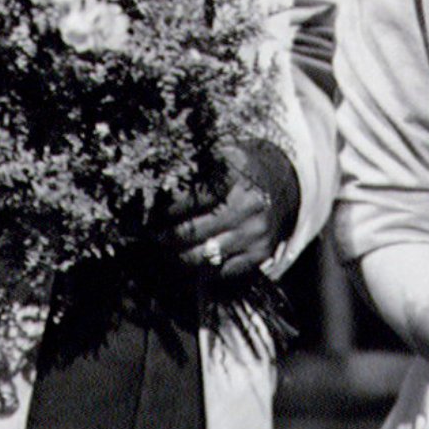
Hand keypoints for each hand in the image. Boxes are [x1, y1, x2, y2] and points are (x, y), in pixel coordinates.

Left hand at [162, 142, 298, 276]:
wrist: (279, 186)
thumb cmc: (238, 172)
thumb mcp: (221, 157)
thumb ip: (192, 168)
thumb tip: (155, 183)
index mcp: (235, 176)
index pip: (190, 199)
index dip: (166, 209)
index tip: (150, 213)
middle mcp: (247, 205)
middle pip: (191, 231)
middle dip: (165, 236)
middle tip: (151, 236)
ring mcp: (255, 232)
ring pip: (202, 256)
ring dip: (177, 256)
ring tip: (164, 250)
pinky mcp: (260, 253)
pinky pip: (220, 272)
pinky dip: (202, 269)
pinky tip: (190, 258)